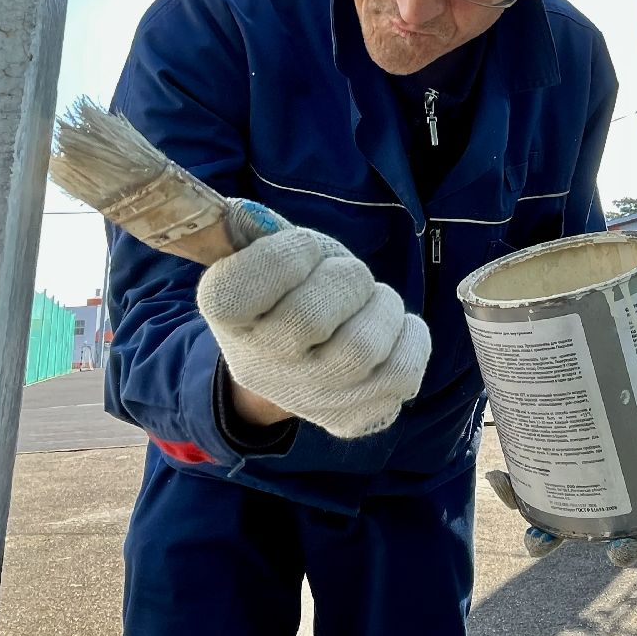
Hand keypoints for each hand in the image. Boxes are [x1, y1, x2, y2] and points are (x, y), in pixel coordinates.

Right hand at [198, 209, 430, 439]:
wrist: (290, 363)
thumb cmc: (284, 291)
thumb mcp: (260, 253)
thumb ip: (254, 230)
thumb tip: (248, 218)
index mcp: (226, 318)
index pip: (240, 288)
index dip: (285, 254)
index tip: (303, 250)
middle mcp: (260, 366)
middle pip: (310, 317)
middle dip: (346, 279)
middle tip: (347, 277)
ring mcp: (307, 398)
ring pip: (362, 347)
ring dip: (382, 307)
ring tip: (372, 301)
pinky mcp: (352, 416)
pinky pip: (403, 373)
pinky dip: (410, 338)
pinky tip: (393, 329)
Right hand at [486, 410, 636, 567]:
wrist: (629, 404)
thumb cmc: (592, 446)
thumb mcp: (553, 457)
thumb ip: (522, 479)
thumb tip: (491, 477)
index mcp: (595, 511)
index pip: (562, 534)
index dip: (549, 543)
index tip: (535, 545)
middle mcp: (635, 510)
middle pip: (634, 543)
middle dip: (627, 552)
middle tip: (619, 552)